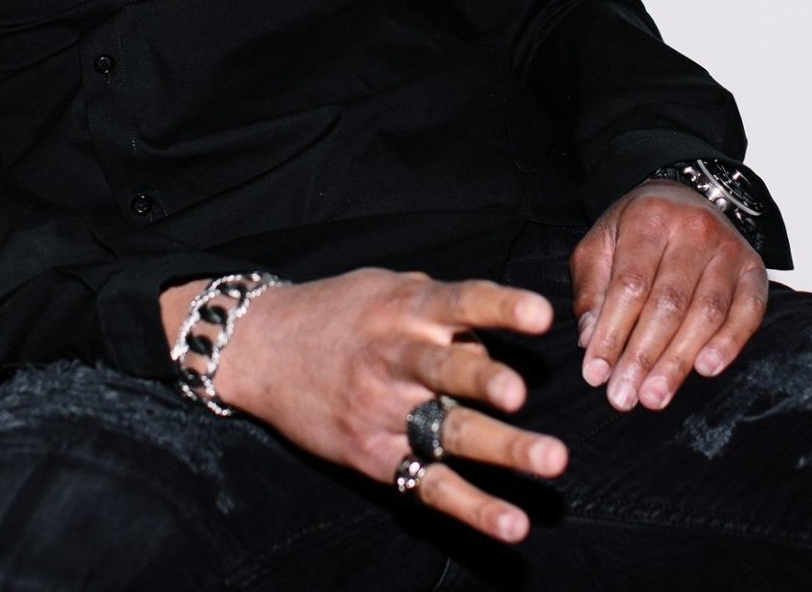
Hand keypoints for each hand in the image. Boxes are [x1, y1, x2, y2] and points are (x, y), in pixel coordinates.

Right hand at [162, 269, 567, 541]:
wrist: (260, 349)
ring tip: (550, 460)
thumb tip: (492, 334)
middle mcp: (397, 358)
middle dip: (485, 379)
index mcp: (406, 308)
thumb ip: (440, 305)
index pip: (460, 301)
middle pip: (447, 369)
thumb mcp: (386, 287)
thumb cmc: (337, 313)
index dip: (500, 307)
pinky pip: (431, 484)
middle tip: (518, 394)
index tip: (540, 315)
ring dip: (502, 447)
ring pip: (450, 430)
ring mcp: (386, 411)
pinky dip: (473, 507)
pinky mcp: (376, 456)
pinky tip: (513, 524)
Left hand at [572, 181, 769, 411]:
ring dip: (679, 360)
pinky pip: (748, 311)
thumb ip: (592, 289)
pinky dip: (729, 343)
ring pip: (706, 312)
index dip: (612, 333)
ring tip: (655, 396)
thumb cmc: (637, 230)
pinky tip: (706, 369)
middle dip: (643, 356)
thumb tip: (588, 339)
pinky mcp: (754, 269)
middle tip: (624, 397)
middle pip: (669, 303)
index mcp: (650, 219)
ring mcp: (729, 249)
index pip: (630, 285)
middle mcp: (694, 231)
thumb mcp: (600, 244)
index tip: (595, 374)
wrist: (685, 197)